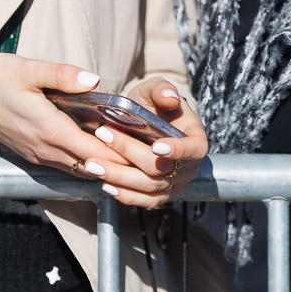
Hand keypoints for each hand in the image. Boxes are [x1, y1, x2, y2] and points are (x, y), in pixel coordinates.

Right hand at [0, 56, 151, 193]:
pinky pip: (68, 163)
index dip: (124, 154)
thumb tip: (95, 80)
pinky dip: (88, 160)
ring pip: (81, 168)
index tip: (149, 151)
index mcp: (49, 130)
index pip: (96, 152)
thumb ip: (64, 75)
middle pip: (93, 165)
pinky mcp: (34, 153)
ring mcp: (39, 155)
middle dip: (122, 164)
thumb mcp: (30, 69)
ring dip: (106, 164)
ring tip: (136, 155)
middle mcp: (45, 149)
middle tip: (152, 156)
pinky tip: (104, 149)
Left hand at [89, 79, 208, 206]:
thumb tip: (170, 97)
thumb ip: (161, 89)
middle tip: (103, 136)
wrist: (143, 123)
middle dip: (131, 153)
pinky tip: (105, 184)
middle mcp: (189, 165)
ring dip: (120, 176)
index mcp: (194, 136)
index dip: (180, 150)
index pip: (196, 148)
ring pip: (150, 187)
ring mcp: (176, 183)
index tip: (156, 146)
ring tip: (94, 164)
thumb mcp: (154, 90)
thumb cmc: (152, 105)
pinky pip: (145, 201)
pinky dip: (125, 194)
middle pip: (163, 168)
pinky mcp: (160, 195)